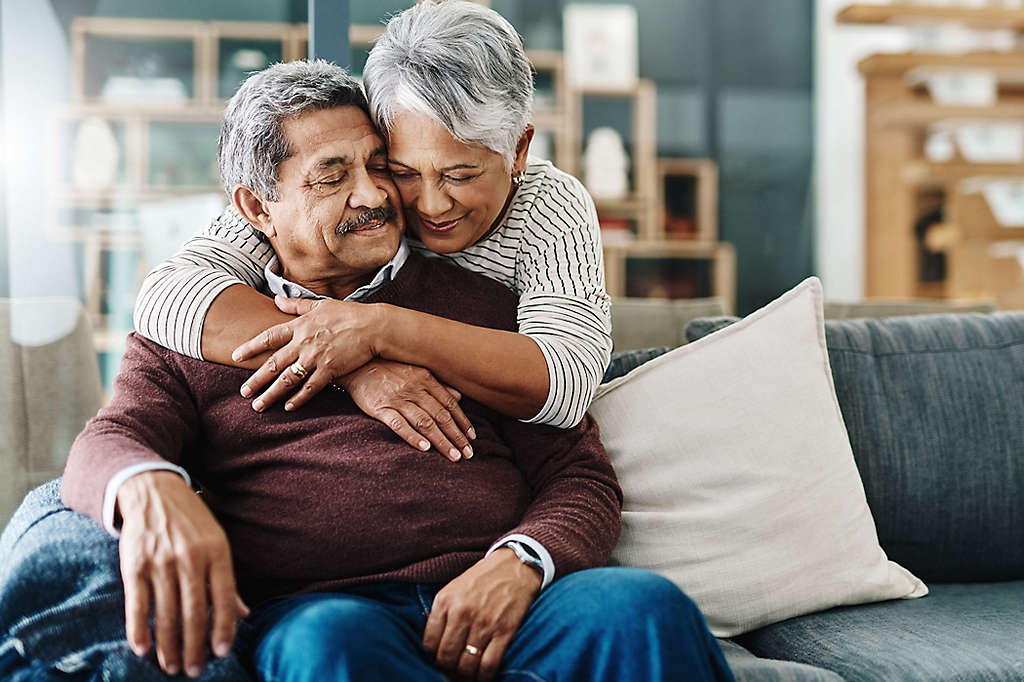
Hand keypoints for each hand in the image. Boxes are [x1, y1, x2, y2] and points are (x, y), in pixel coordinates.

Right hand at [116, 471, 249, 677]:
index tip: (222, 653)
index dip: (224, 628)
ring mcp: (161, 561)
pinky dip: (138, 629)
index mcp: (217, 552)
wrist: (153, 491)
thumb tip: (244, 615)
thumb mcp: (217, 542)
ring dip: (168, 646)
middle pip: (194, 612)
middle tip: (194, 670)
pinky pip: (137, 604)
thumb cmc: (191, 522)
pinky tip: (143, 649)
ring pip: (166, 613)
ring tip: (171, 666)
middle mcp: (190, 558)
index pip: (225, 597)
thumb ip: (227, 580)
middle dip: (195, 646)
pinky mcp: (134, 564)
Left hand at [233, 296, 380, 411]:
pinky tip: (288, 407)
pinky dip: (299, 399)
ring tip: (258, 405)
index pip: (269, 337)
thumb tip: (276, 299)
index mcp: (300, 326)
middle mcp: (304, 343)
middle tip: (243, 392)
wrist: (373, 326)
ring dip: (271, 394)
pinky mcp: (330, 370)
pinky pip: (311, 388)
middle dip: (256, 380)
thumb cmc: (348, 314)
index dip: (251, 347)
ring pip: (288, 379)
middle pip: (274, 364)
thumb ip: (296, 305)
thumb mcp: (320, 305)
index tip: (235, 356)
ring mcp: (316, 358)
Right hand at [341, 360, 476, 460]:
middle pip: (441, 416)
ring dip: (441, 440)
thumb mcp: (416, 371)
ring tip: (453, 456)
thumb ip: (438, 385)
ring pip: (425, 422)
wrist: (355, 364)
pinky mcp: (380, 408)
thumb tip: (459, 397)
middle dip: (457, 436)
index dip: (463, 422)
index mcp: (425, 379)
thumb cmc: (388, 368)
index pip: (450, 404)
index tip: (472, 438)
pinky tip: (425, 448)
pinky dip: (413, 436)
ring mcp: (398, 399)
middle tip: (468, 454)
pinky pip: (399, 424)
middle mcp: (414, 389)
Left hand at [424, 549, 541, 681]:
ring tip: (467, 675)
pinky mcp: (504, 631)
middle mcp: (462, 613)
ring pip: (466, 665)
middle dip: (447, 669)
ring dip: (465, 675)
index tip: (440, 659)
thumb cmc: (483, 578)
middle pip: (446, 657)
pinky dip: (485, 677)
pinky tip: (483, 676)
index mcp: (445, 601)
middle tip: (453, 670)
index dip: (433, 656)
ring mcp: (484, 623)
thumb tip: (433, 643)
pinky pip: (489, 665)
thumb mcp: (454, 588)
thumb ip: (442, 613)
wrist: (515, 565)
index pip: (429, 643)